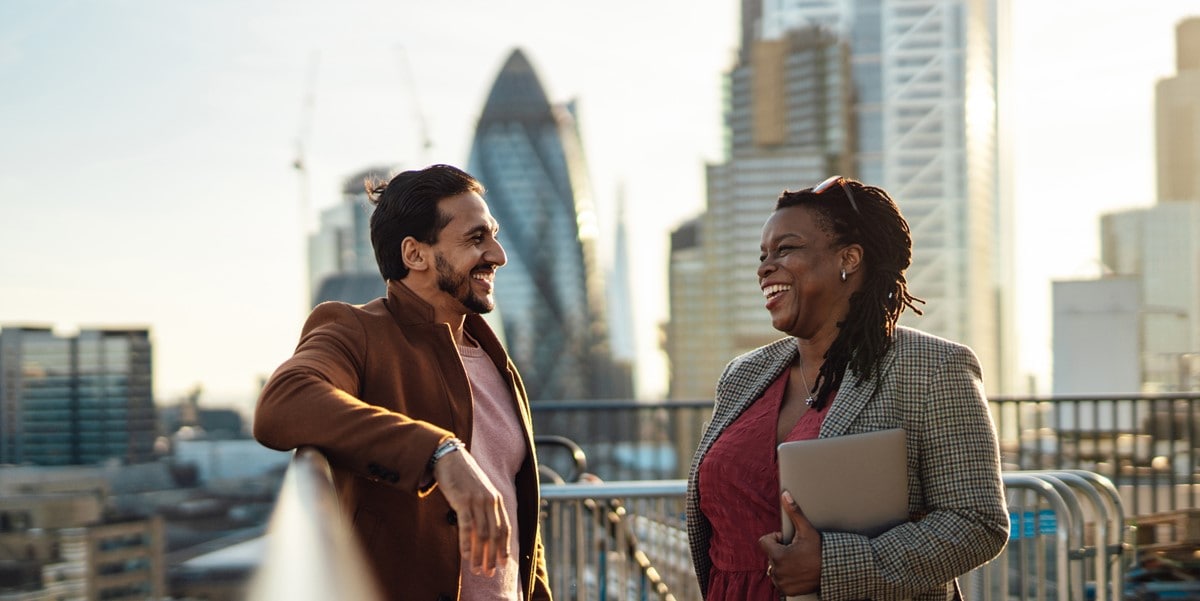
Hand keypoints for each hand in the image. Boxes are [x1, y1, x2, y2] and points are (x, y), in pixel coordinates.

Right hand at [432, 449, 509, 575]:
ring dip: (480, 555)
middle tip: (490, 573)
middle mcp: (490, 501)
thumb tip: (484, 528)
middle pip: (495, 535)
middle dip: (494, 556)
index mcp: (496, 499)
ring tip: (478, 570)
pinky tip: (466, 557)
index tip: (504, 563)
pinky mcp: (463, 500)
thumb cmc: (462, 475)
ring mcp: (477, 500)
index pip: (505, 528)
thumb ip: (484, 507)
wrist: (449, 456)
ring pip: (482, 534)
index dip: (505, 547)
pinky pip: (467, 527)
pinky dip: (467, 544)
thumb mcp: (479, 490)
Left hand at [759, 490, 821, 594]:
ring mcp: (782, 582)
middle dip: (780, 551)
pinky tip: (798, 571)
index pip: (764, 542)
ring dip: (782, 564)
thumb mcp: (806, 530)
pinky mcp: (787, 590)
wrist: (834, 571)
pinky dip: (786, 576)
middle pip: (770, 555)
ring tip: (798, 562)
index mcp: (778, 555)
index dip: (775, 538)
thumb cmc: (820, 551)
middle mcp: (777, 571)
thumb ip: (793, 512)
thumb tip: (785, 495)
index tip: (787, 540)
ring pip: (774, 568)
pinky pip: (779, 581)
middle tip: (796, 551)